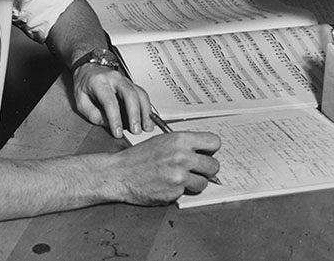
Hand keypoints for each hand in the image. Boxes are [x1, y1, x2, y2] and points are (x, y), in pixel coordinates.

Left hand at [72, 64, 152, 136]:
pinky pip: (142, 94)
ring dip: (145, 111)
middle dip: (134, 114)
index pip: (110, 101)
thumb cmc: (84, 85)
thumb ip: (93, 114)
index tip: (118, 132)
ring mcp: (125, 80)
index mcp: (99, 82)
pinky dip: (147, 107)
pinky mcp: (132, 84)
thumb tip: (108, 124)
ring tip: (147, 126)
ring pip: (140, 93)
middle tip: (136, 130)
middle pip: (129, 94)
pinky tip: (148, 118)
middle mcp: (114, 79)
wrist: (88, 69)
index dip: (115, 118)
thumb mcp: (81, 101)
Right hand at [107, 131, 221, 204]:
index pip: (214, 142)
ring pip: (204, 182)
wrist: (119, 173)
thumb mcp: (163, 140)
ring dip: (195, 182)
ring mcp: (179, 176)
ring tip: (181, 178)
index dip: (211, 149)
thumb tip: (204, 151)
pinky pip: (187, 192)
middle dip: (207, 169)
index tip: (207, 153)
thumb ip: (184, 144)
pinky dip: (180, 190)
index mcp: (180, 140)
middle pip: (214, 165)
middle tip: (198, 169)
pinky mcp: (174, 192)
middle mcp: (182, 157)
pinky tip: (168, 184)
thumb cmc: (138, 157)